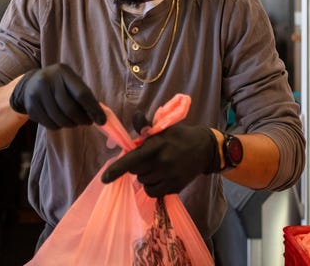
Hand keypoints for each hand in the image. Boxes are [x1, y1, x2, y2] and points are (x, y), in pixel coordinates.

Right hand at [9, 63, 105, 128]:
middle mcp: (48, 80)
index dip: (93, 109)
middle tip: (87, 122)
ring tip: (74, 121)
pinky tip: (60, 120)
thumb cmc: (59, 84)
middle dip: (82, 120)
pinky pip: (49, 124)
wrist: (30, 82)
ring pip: (60, 119)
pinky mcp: (31, 106)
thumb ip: (84, 95)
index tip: (102, 120)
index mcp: (63, 72)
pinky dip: (58, 126)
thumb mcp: (71, 82)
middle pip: (70, 109)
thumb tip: (99, 117)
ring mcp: (37, 93)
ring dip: (71, 124)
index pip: (82, 93)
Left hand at [101, 122, 219, 195]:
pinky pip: (152, 191)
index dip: (117, 169)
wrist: (204, 149)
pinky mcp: (175, 187)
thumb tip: (136, 117)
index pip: (133, 159)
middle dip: (135, 164)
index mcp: (157, 145)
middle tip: (146, 157)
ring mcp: (169, 177)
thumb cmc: (178, 135)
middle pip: (135, 171)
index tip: (105, 178)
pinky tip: (159, 175)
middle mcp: (162, 163)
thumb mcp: (163, 126)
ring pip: (143, 182)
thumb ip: (146, 125)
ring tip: (155, 165)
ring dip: (144, 175)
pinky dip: (151, 185)